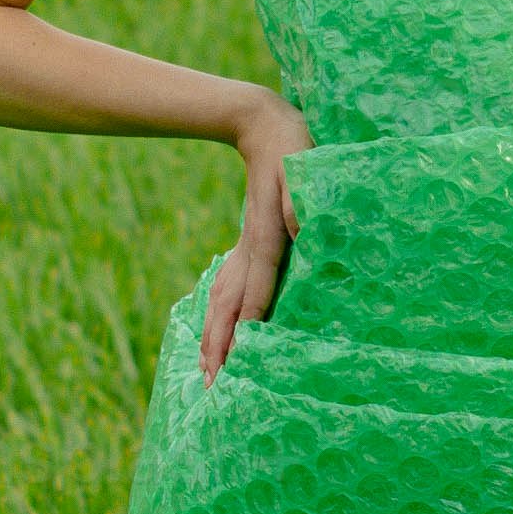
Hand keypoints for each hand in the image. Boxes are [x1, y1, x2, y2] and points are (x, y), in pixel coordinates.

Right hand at [199, 102, 305, 373]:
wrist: (264, 126)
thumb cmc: (295, 150)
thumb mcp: (306, 169)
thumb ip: (302, 202)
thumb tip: (301, 229)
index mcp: (266, 236)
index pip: (256, 287)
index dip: (249, 323)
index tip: (242, 357)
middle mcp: (248, 249)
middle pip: (228, 306)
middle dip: (220, 348)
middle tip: (213, 387)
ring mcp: (242, 250)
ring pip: (220, 303)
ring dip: (213, 341)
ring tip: (206, 375)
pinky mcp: (245, 249)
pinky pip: (224, 293)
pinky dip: (216, 321)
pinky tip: (213, 340)